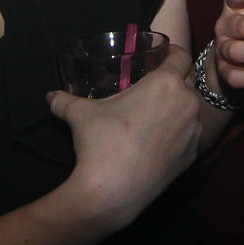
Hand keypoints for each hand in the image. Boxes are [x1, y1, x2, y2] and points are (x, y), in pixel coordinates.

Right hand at [47, 45, 201, 228]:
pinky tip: (159, 138)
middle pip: (189, 79)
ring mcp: (193, 131)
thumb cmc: (101, 143)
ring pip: (191, 108)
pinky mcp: (192, 155)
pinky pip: (190, 134)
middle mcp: (187, 103)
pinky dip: (179, 131)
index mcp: (166, 83)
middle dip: (176, 77)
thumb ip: (65, 100)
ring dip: (179, 104)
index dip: (172, 51)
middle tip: (156, 82)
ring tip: (157, 111)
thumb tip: (51, 96)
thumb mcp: (80, 114)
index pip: (181, 55)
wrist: (113, 192)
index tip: (162, 54)